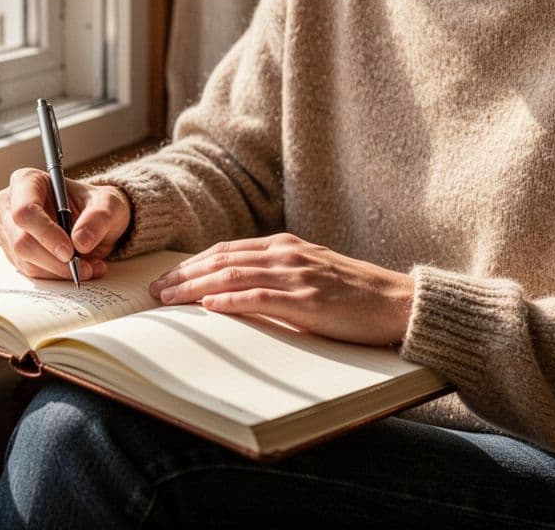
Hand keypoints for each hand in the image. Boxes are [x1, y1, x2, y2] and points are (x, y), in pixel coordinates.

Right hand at [0, 167, 131, 281]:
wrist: (93, 221)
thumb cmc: (95, 205)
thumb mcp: (109, 204)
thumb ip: (99, 218)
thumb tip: (80, 241)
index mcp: (27, 181)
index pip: (25, 211)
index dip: (45, 233)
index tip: (69, 251)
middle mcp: (9, 205)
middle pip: (21, 241)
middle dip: (55, 260)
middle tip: (84, 266)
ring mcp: (8, 231)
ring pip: (26, 261)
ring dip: (59, 270)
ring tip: (89, 266)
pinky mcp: (14, 253)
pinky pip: (32, 272)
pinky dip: (57, 275)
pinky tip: (78, 268)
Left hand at [148, 233, 413, 345]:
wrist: (400, 304)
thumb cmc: (357, 295)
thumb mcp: (312, 275)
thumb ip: (279, 277)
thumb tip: (239, 292)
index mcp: (286, 247)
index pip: (227, 250)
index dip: (191, 263)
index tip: (165, 277)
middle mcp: (287, 255)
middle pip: (222, 259)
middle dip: (183, 275)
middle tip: (153, 291)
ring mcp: (298, 276)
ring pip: (234, 275)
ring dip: (195, 287)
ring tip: (168, 300)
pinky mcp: (309, 301)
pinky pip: (262, 298)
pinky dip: (231, 300)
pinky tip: (209, 306)